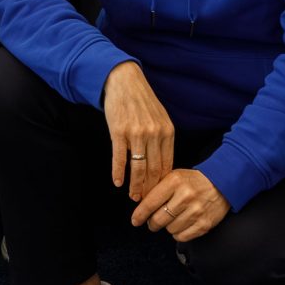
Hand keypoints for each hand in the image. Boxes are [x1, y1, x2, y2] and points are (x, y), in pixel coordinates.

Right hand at [101, 62, 173, 201]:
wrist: (124, 81)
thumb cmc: (142, 101)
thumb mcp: (160, 118)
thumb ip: (163, 139)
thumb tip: (163, 164)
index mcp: (167, 132)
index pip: (166, 165)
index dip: (162, 183)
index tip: (158, 195)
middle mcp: (154, 134)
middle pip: (153, 170)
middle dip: (149, 189)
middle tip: (145, 203)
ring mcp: (136, 133)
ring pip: (138, 167)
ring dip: (135, 185)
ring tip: (132, 196)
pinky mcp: (119, 131)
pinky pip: (119, 157)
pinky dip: (118, 172)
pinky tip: (117, 183)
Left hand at [130, 167, 227, 241]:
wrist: (222, 184)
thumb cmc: (194, 181)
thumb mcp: (174, 177)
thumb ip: (157, 189)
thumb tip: (139, 206)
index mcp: (175, 181)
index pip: (150, 202)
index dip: (140, 214)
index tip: (135, 220)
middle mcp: (186, 196)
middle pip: (158, 220)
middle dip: (152, 223)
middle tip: (153, 221)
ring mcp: (196, 211)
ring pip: (169, 229)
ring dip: (168, 227)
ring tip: (175, 218)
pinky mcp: (204, 224)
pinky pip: (181, 237)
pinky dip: (178, 233)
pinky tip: (182, 224)